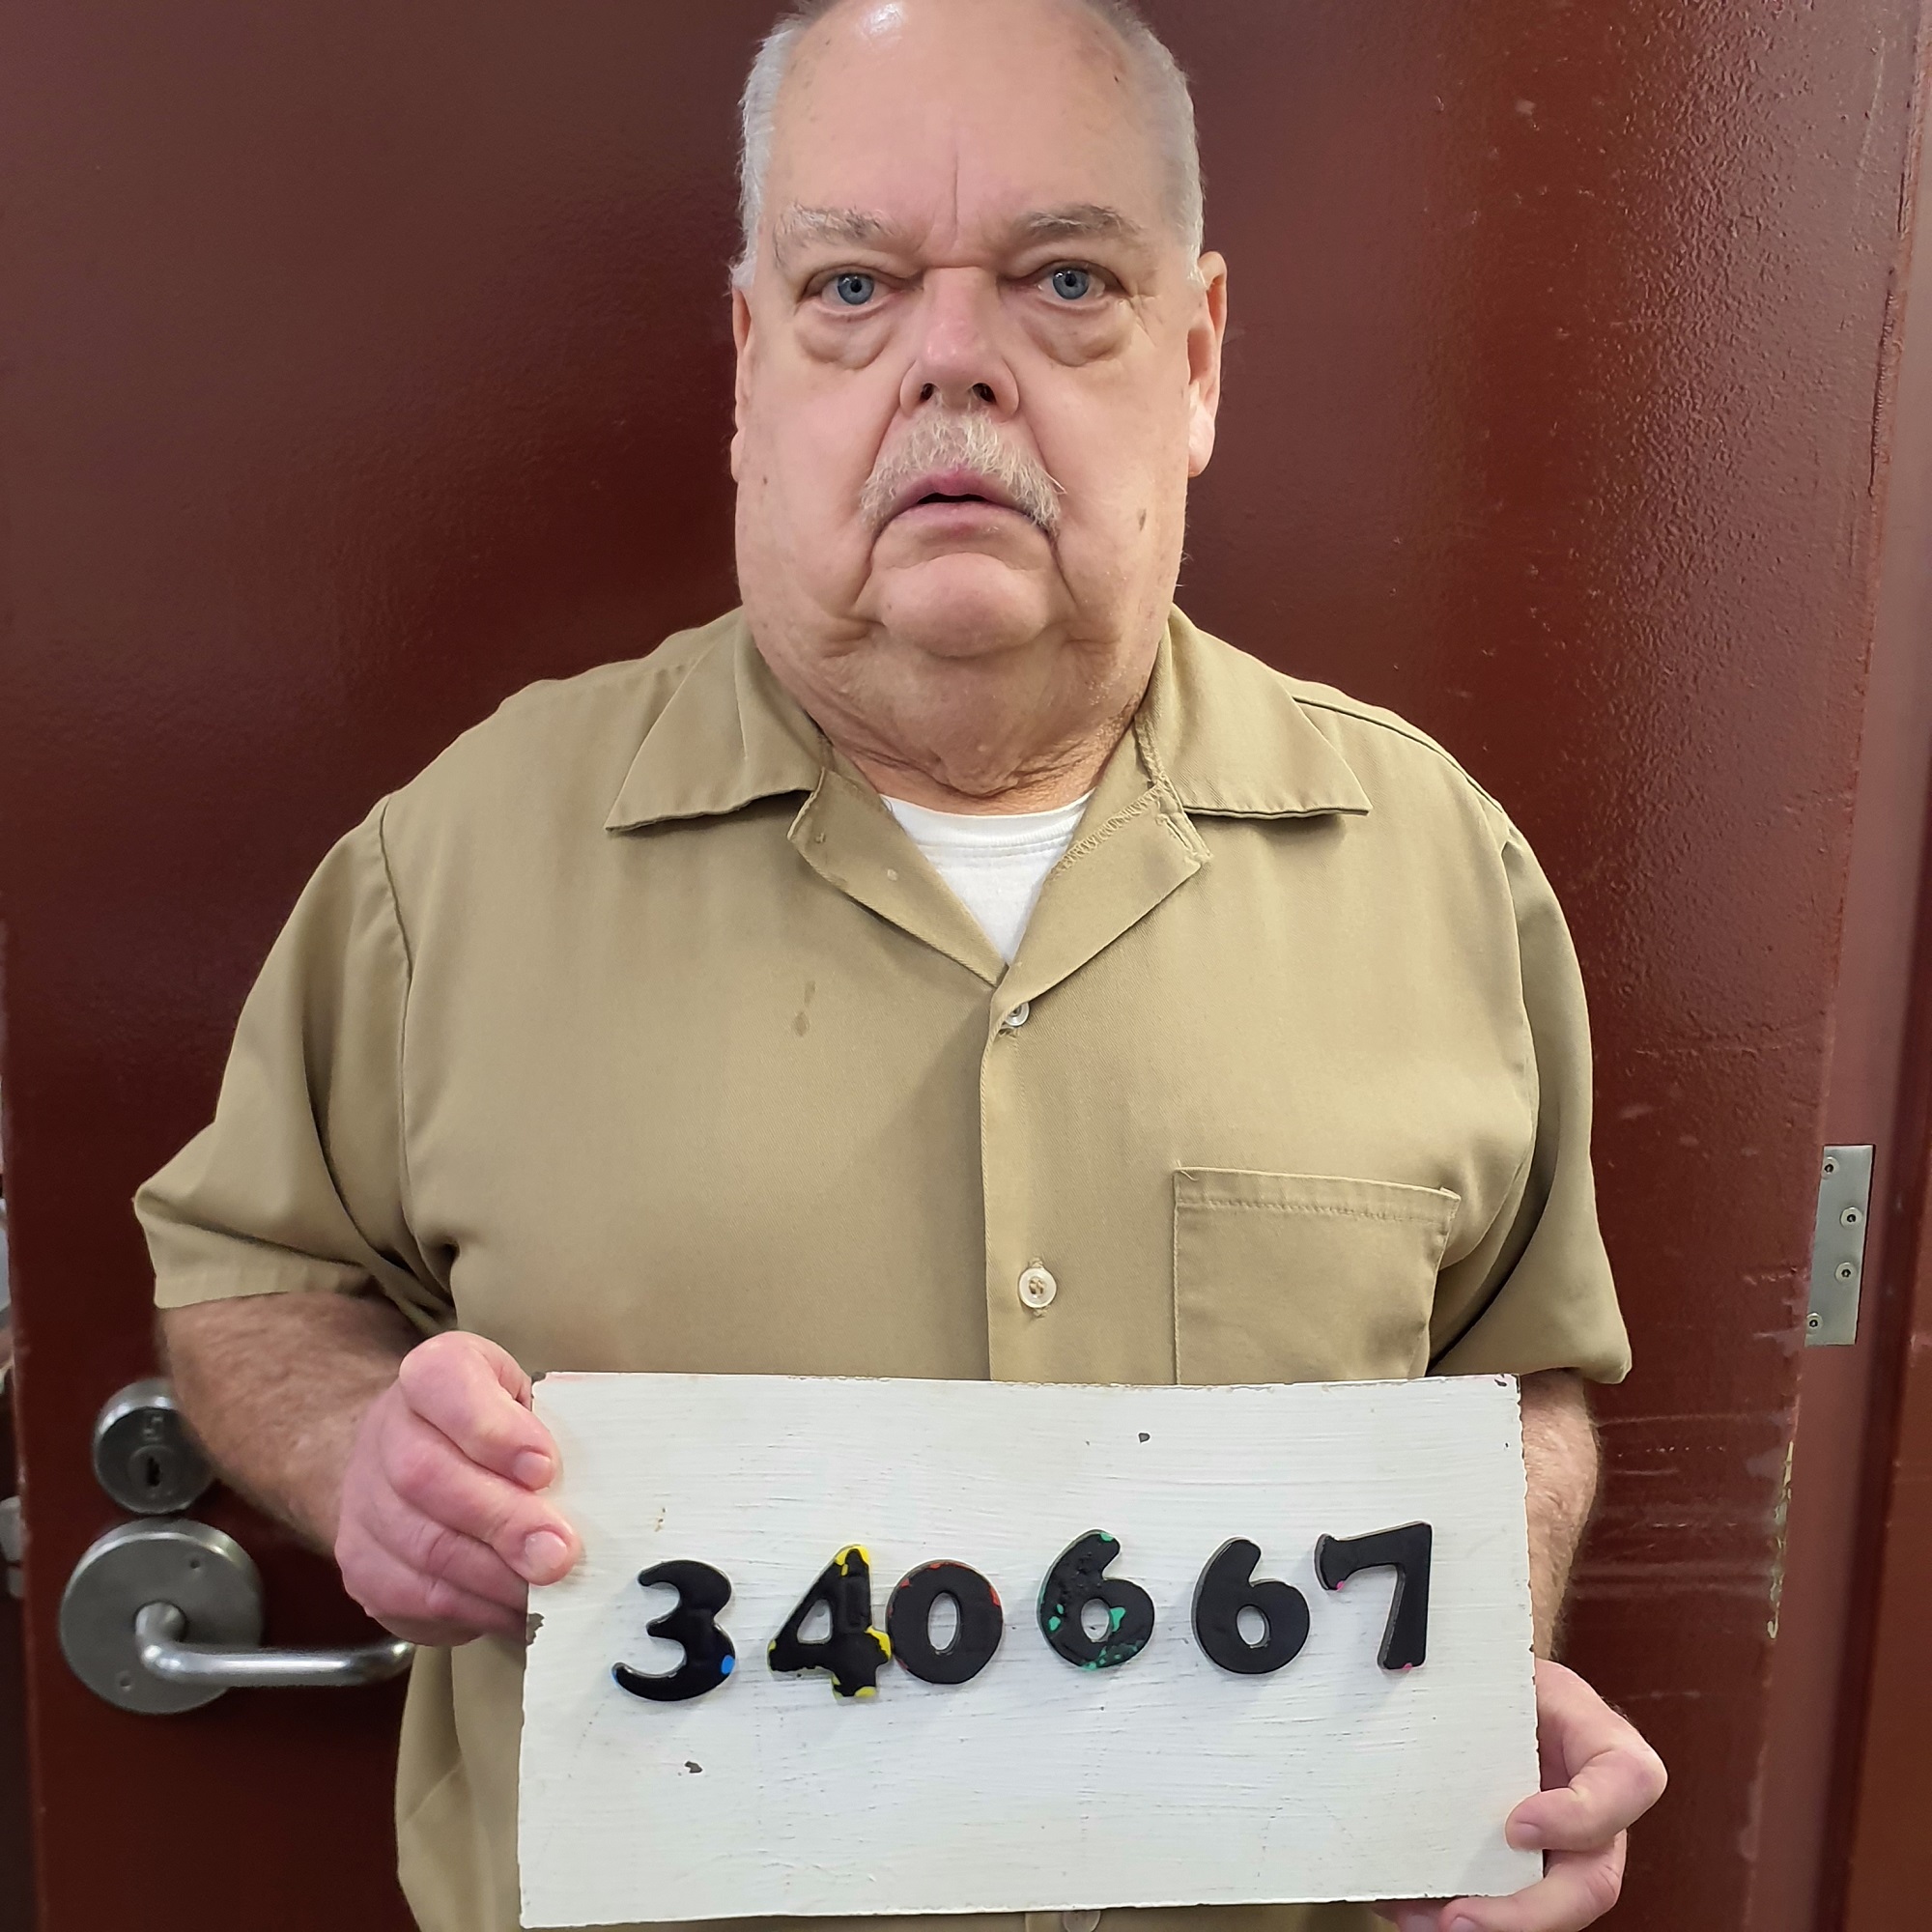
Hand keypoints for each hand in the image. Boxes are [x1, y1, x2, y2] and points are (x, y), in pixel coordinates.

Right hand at [332, 1330, 581, 1644]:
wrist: (411, 1458)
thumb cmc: (495, 1428)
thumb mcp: (529, 1401)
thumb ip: (558, 1428)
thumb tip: (603, 1492)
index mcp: (433, 1374)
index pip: (443, 1381)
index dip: (492, 1429)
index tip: (545, 1467)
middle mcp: (386, 1430)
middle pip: (427, 1476)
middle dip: (503, 1521)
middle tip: (559, 1554)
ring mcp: (363, 1502)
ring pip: (424, 1547)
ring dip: (496, 1579)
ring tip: (551, 1592)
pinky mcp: (363, 1565)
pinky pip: (418, 1598)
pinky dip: (477, 1610)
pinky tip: (517, 1610)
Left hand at [1376, 1658, 1666, 1930]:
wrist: (1496, 1696)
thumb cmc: (1509, 1682)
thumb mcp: (1510, 1668)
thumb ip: (1491, 1685)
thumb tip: (1409, 1679)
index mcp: (1605, 1749)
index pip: (1627, 1782)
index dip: (1579, 1817)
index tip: (1515, 1827)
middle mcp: (1598, 1814)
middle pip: (1592, 1883)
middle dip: (1526, 1914)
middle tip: (1458, 1919)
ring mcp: (1568, 1851)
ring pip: (1550, 1909)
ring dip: (1488, 1924)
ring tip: (1420, 1918)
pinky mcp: (1529, 1872)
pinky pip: (1507, 1905)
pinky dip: (1460, 1912)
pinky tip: (1411, 1907)